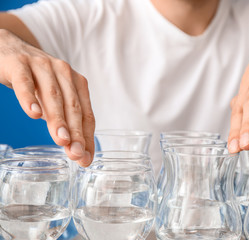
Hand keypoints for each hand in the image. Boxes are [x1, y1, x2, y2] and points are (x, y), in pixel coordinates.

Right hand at [0, 29, 94, 165]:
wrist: (6, 47)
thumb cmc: (34, 78)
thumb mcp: (53, 97)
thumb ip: (62, 118)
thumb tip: (74, 148)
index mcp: (76, 83)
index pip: (86, 114)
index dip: (87, 137)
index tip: (86, 159)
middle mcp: (63, 72)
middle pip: (73, 107)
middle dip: (77, 133)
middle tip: (76, 154)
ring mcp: (42, 66)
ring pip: (53, 96)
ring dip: (59, 120)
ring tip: (62, 140)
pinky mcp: (19, 63)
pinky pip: (25, 82)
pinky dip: (30, 98)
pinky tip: (34, 114)